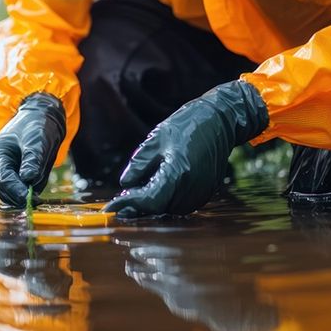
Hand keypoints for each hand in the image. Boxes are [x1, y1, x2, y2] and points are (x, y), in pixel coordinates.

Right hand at [0, 93, 65, 206]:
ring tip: (41, 183)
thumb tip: (28, 179)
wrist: (41, 119)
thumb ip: (32, 160)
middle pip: (4, 190)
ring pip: (11, 193)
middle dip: (20, 195)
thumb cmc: (37, 127)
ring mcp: (4, 170)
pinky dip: (30, 189)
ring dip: (25, 193)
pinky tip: (40, 179)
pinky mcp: (14, 175)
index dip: (15, 190)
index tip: (30, 198)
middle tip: (38, 199)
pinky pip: (21, 189)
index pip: (3, 179)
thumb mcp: (37, 141)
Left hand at [104, 81, 267, 217]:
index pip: (150, 200)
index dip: (129, 204)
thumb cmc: (186, 125)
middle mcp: (193, 187)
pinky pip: (181, 204)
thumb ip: (139, 165)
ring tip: (136, 194)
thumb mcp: (156, 139)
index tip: (111, 206)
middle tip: (120, 201)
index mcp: (178, 172)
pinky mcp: (206, 191)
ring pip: (170, 209)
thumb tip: (125, 185)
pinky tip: (155, 190)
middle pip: (159, 208)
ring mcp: (202, 192)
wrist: (218, 121)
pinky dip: (166, 201)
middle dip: (138, 206)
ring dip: (152, 205)